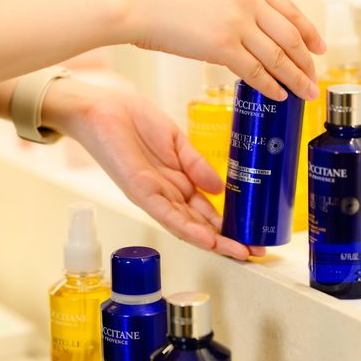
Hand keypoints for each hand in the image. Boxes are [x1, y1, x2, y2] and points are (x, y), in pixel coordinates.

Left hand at [42, 78, 265, 259]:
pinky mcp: (140, 191)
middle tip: (256, 253)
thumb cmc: (134, 120)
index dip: (230, 225)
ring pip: (187, 226)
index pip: (207, 211)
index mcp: (177, 182)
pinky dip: (188, 229)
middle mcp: (167, 195)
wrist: (103, 107)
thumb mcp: (177, 141)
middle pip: (201, 224)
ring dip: (214, 241)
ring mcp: (154, 196)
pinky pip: (166, 215)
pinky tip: (208, 239)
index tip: (254, 236)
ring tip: (239, 253)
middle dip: (228, 240)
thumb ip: (197, 165)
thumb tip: (220, 188)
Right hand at [120, 0, 326, 100]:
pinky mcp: (223, 46)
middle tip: (314, 77)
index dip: (309, 32)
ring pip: (278, 56)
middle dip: (307, 60)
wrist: (137, 2)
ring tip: (306, 92)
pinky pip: (256, 71)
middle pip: (290, 35)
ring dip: (296, 77)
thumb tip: (249, 32)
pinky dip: (271, 85)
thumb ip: (235, 3)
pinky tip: (279, 95)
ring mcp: (237, 22)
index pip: (290, 10)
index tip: (318, 48)